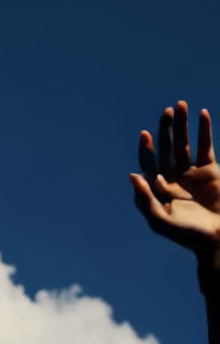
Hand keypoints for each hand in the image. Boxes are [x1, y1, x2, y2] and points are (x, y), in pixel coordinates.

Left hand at [129, 100, 219, 256]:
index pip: (149, 165)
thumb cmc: (188, 235)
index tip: (145, 135)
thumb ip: (145, 200)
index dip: (146, 150)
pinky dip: (204, 130)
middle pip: (166, 149)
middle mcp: (173, 179)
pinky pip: (205, 146)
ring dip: (182, 125)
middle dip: (166, 130)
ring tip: (180, 105)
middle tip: (166, 112)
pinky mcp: (209, 170)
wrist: (218, 238)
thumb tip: (132, 176)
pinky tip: (202, 114)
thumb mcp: (162, 221)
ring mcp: (191, 174)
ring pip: (184, 144)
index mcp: (159, 190)